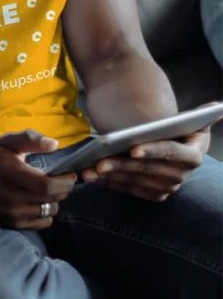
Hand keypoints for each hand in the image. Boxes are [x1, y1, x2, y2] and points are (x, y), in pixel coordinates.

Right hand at [0, 129, 76, 229]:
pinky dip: (46, 213)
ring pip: (50, 211)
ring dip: (55, 201)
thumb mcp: (5, 142)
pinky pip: (42, 223)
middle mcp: (15, 197)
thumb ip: (30, 139)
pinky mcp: (13, 223)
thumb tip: (55, 144)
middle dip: (64, 189)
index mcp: (14, 174)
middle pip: (53, 199)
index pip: (49, 185)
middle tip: (61, 179)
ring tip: (48, 190)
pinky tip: (39, 202)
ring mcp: (14, 213)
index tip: (68, 173)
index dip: (66, 181)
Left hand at [81, 127, 210, 200]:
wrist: (159, 132)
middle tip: (99, 161)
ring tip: (89, 170)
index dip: (153, 151)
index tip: (133, 149)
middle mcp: (183, 172)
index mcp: (195, 151)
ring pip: (136, 181)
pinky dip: (109, 182)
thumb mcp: (182, 117)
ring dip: (111, 176)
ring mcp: (168, 185)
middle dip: (123, 166)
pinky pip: (128, 189)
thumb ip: (196, 114)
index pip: (172, 152)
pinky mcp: (152, 193)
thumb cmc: (168, 122)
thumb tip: (216, 105)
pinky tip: (91, 176)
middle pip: (149, 169)